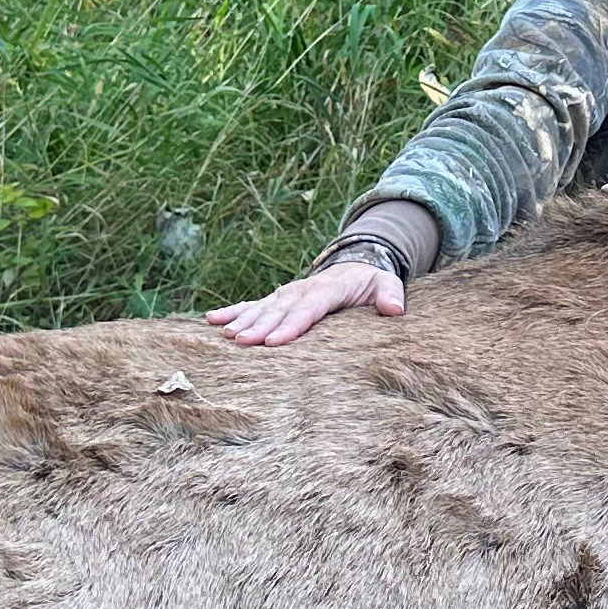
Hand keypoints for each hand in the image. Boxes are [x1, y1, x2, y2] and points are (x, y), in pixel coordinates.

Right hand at [208, 259, 405, 345]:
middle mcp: (302, 290)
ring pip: (262, 308)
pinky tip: (211, 321)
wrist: (354, 267)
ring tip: (225, 334)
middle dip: (260, 326)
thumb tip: (396, 309)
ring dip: (242, 320)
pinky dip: (232, 311)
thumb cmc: (370, 284)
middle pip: (280, 310)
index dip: (292, 325)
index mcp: (328, 289)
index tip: (275, 341)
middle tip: (242, 341)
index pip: (309, 309)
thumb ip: (391, 294)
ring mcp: (286, 294)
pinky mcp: (276, 300)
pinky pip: (251, 305)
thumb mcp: (386, 285)